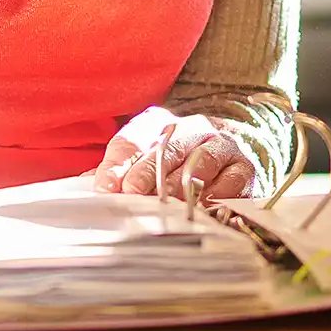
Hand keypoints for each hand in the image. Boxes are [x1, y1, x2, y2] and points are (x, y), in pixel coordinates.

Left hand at [94, 109, 257, 202]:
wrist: (231, 159)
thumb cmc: (178, 164)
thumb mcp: (144, 164)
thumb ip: (117, 174)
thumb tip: (87, 187)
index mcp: (161, 123)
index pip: (135, 136)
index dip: (118, 161)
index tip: (105, 185)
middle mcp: (193, 128)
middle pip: (167, 145)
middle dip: (147, 170)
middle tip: (131, 191)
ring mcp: (221, 146)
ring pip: (200, 160)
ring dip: (180, 183)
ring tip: (165, 202)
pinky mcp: (243, 168)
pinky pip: (230, 180)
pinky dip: (215, 195)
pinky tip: (200, 207)